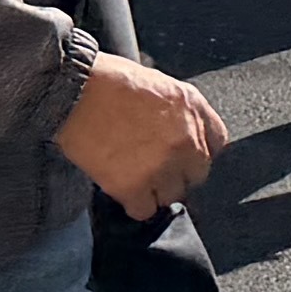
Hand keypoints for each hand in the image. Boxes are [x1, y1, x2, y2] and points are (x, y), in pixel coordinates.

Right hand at [53, 52, 230, 220]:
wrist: (73, 91)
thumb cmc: (109, 81)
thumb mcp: (159, 83)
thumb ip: (180, 110)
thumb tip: (185, 132)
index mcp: (193, 107)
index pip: (217, 142)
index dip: (197, 151)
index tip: (183, 156)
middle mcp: (185, 138)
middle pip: (197, 174)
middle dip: (177, 173)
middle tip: (154, 168)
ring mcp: (162, 165)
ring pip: (172, 196)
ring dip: (155, 191)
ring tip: (134, 176)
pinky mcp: (134, 186)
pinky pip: (145, 210)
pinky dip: (133, 205)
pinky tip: (122, 190)